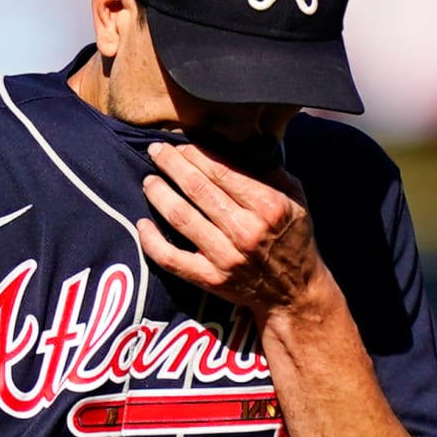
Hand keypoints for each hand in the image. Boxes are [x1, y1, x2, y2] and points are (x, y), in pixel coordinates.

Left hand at [137, 140, 325, 318]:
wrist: (294, 294)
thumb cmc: (293, 240)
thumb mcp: (295, 200)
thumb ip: (270, 171)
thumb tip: (242, 142)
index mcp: (268, 206)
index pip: (222, 171)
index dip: (195, 154)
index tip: (181, 145)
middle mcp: (246, 231)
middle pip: (197, 189)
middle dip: (172, 165)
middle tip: (156, 151)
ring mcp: (226, 257)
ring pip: (181, 218)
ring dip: (159, 194)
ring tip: (149, 181)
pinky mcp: (211, 279)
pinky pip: (171, 259)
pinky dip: (151, 241)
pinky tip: (142, 224)